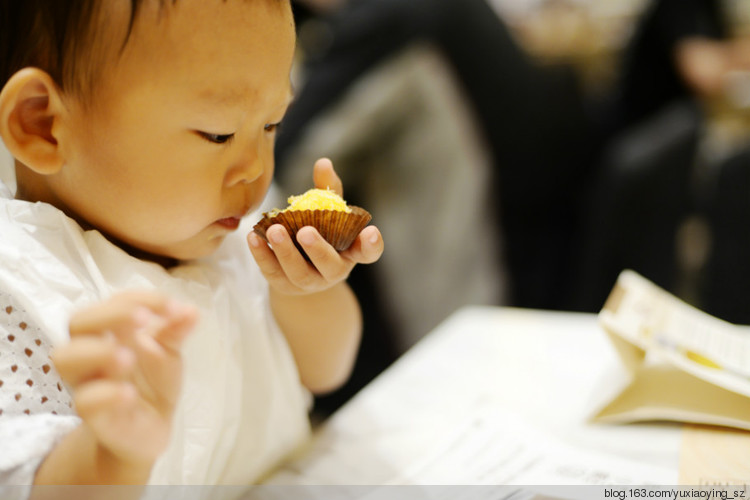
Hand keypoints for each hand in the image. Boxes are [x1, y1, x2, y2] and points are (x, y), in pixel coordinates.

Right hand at [52, 292, 197, 466]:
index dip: (140, 299)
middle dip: (111, 315)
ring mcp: (89, 382)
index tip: (173, 308)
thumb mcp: (169, 353)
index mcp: (111, 332)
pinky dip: (106, 393)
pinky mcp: (92, 415)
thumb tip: (191, 310)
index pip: (113, 302)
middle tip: (144, 319)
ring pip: (66, 359)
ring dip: (98, 352)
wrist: (151, 428)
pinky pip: (84, 401)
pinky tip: (130, 394)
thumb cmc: (152, 382)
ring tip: (129, 357)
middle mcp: (92, 352)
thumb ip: (176, 330)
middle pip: (79, 322)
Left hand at [247, 158, 383, 295]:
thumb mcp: (328, 212)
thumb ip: (328, 190)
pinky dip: (262, 255)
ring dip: (285, 251)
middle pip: (329, 265)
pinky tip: (253, 237)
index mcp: (350, 252)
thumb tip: (323, 162)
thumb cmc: (320, 233)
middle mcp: (334, 271)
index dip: (372, 244)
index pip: (368, 252)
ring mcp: (309, 282)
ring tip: (274, 230)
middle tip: (305, 231)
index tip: (371, 232)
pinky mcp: (284, 286)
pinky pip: (272, 273)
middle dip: (317, 249)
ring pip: (298, 272)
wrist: (298, 269)